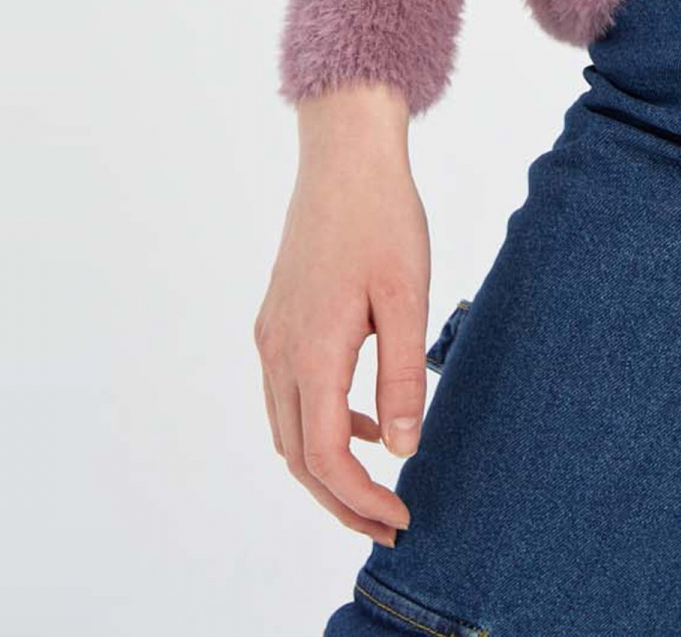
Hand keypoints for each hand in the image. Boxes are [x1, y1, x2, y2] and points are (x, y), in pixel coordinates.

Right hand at [255, 84, 428, 545]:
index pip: (325, 456)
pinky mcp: (278, 320)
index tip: (400, 518)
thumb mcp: (408, 297)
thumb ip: (403, 376)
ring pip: (289, 430)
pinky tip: (368, 420)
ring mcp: (272, 336)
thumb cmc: (383, 218)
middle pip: (298, 456)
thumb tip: (403, 448)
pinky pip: (291, 395)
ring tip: (378, 487)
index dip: (359, 499)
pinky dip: (322, 424)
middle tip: (387, 524)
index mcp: (312, 351)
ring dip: (327, 467)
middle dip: (340, 500)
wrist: (344, 156)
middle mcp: (280, 351)